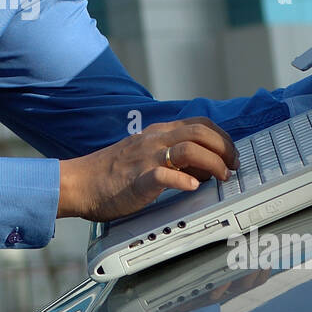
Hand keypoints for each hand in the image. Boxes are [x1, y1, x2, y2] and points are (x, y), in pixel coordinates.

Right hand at [58, 118, 238, 221]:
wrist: (78, 183)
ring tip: (221, 178)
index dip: (222, 137)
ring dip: (213, 163)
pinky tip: (192, 187)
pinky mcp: (137, 179)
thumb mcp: (143, 155)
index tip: (231, 154)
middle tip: (233, 166)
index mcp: (156, 134)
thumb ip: (170, 157)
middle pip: (200, 132)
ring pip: (188, 149)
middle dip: (224, 148)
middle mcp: (153, 141)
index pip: (199, 124)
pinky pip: (164, 175)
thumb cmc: (110, 173)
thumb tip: (201, 169)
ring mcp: (145, 159)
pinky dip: (183, 180)